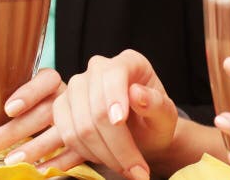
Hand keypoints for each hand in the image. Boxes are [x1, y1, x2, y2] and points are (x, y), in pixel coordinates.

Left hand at [0, 69, 83, 170]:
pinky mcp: (86, 139)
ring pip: (60, 131)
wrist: (85, 116)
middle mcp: (66, 99)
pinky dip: (58, 162)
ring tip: (11, 161)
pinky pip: (75, 151)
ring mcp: (79, 119)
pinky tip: (40, 170)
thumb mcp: (21, 107)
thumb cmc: (41, 111)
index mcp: (52, 86)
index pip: (46, 80)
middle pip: (44, 111)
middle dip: (14, 130)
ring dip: (35, 148)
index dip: (29, 92)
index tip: (9, 109)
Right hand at [51, 50, 178, 179]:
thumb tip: (137, 93)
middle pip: (96, 108)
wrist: (143, 135)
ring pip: (80, 126)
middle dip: (116, 144)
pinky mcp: (63, 108)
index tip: (120, 123)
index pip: (114, 74)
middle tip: (135, 169)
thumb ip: (156, 103)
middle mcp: (98, 68)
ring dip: (103, 154)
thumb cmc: (155, 121)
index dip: (114, 99)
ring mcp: (77, 87)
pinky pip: (67, 135)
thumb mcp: (166, 114)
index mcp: (129, 61)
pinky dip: (87, 154)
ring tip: (125, 167)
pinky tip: (106, 160)